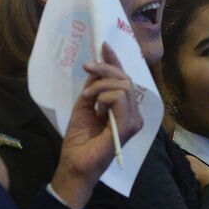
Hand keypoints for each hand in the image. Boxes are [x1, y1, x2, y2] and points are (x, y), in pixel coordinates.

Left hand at [50, 44, 144, 208]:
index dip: (115, 60)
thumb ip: (94, 86)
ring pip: (124, 85)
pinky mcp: (128, 126)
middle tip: (88, 68)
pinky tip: (97, 106)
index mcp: (125, 109)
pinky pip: (120, 98)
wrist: (75, 164)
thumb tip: (98, 65)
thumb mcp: (85, 105)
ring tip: (89, 97)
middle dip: (105, 68)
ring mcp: (134, 121)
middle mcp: (134, 114)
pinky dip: (105, 96)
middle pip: (126, 78)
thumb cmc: (79, 139)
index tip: (104, 44)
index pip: (125, 79)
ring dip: (102, 85)